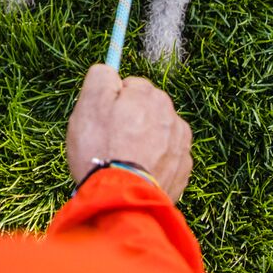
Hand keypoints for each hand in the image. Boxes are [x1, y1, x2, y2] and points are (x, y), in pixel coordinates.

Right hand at [65, 64, 193, 200]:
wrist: (121, 200)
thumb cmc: (102, 150)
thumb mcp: (89, 104)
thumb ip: (101, 78)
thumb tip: (109, 71)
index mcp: (151, 96)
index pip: (131, 86)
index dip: (113, 102)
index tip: (103, 120)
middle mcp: (173, 116)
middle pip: (147, 110)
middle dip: (131, 121)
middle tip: (109, 142)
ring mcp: (181, 146)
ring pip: (158, 134)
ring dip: (144, 142)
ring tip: (123, 162)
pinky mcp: (183, 171)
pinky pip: (165, 159)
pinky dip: (153, 163)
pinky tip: (136, 174)